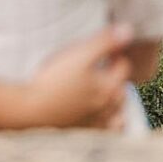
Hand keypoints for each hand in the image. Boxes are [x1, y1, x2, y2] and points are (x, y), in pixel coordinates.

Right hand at [18, 23, 132, 130]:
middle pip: (123, 88)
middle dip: (117, 74)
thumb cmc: (55, 79)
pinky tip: (103, 113)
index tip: (104, 45)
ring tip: (105, 88)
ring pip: (120, 111)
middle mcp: (109, 108)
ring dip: (117, 99)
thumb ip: (105, 42)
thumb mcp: (80, 54)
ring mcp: (98, 122)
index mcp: (110, 87)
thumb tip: (129, 29)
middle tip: (103, 62)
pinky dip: (112, 121)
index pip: (123, 66)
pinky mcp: (86, 131)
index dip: (116, 52)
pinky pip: (110, 130)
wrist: (33, 109)